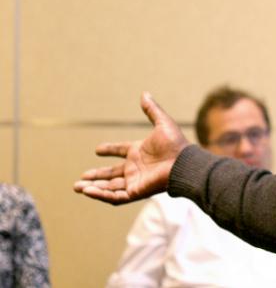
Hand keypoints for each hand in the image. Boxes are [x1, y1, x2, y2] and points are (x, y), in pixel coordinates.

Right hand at [73, 92, 189, 204]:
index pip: (121, 151)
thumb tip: (145, 94)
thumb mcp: (162, 123)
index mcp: (139, 152)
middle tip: (81, 177)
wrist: (183, 162)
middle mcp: (136, 168)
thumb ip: (152, 110)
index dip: (110, 149)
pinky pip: (115, 197)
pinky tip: (88, 191)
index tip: (97, 149)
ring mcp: (135, 181)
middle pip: (112, 174)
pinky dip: (101, 194)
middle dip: (96, 176)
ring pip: (109, 187)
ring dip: (93, 187)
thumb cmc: (175, 144)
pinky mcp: (135, 192)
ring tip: (77, 187)